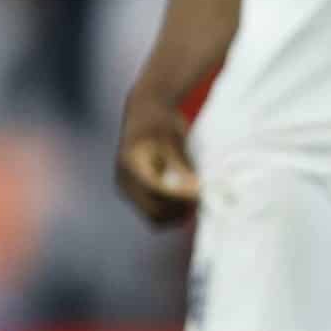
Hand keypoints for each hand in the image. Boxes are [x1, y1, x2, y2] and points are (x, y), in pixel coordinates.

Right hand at [116, 91, 200, 224]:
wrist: (145, 114)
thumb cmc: (161, 121)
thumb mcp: (173, 138)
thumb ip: (181, 164)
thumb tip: (195, 189)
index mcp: (132, 164)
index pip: (156, 189)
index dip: (181, 195)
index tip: (203, 194)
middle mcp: (125, 181)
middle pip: (154, 210)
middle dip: (181, 210)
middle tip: (205, 201)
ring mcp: (128, 190)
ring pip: (154, 217)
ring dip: (177, 215)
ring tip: (199, 203)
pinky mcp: (135, 194)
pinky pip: (153, 213)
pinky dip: (172, 212)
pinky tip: (189, 203)